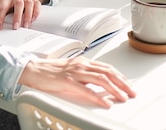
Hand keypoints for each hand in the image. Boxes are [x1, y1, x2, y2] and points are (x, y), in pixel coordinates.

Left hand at [0, 0, 48, 29]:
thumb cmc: (10, 3)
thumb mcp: (3, 6)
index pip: (2, 7)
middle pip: (18, 4)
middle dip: (17, 16)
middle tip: (15, 27)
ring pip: (29, 4)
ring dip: (27, 16)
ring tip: (25, 26)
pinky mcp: (35, 0)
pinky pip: (37, 4)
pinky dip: (36, 12)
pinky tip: (33, 19)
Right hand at [18, 57, 136, 107]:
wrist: (33, 70)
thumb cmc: (50, 72)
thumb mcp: (72, 71)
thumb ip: (85, 76)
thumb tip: (100, 85)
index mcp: (83, 62)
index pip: (107, 68)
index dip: (120, 77)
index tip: (129, 85)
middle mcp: (81, 65)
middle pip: (108, 72)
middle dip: (123, 83)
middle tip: (132, 92)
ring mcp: (74, 72)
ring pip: (101, 79)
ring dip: (115, 89)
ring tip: (123, 97)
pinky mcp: (67, 81)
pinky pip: (86, 89)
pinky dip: (99, 96)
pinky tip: (106, 103)